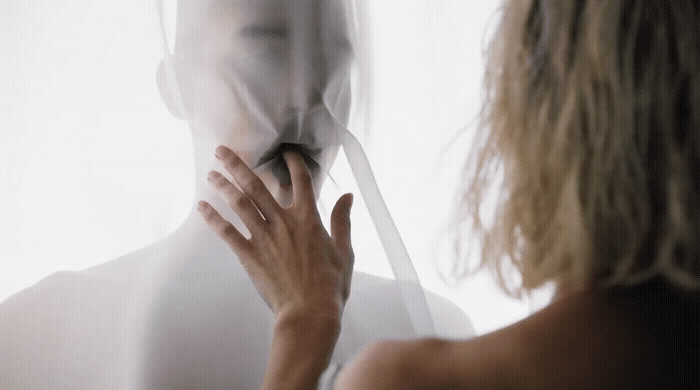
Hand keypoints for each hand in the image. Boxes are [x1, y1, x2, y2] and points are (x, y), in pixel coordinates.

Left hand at [198, 145, 354, 322]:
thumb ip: (342, 220)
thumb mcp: (345, 251)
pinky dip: (213, 218)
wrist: (310, 313)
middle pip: (257, 186)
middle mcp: (284, 223)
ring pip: (239, 204)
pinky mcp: (250, 256)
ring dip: (223, 186)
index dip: (293, 163)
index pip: (301, 181)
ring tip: (210, 173)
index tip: (285, 151)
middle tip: (222, 150)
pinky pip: (228, 233)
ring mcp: (264, 238)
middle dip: (238, 165)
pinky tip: (201, 206)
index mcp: (309, 219)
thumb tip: (348, 195)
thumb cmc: (331, 285)